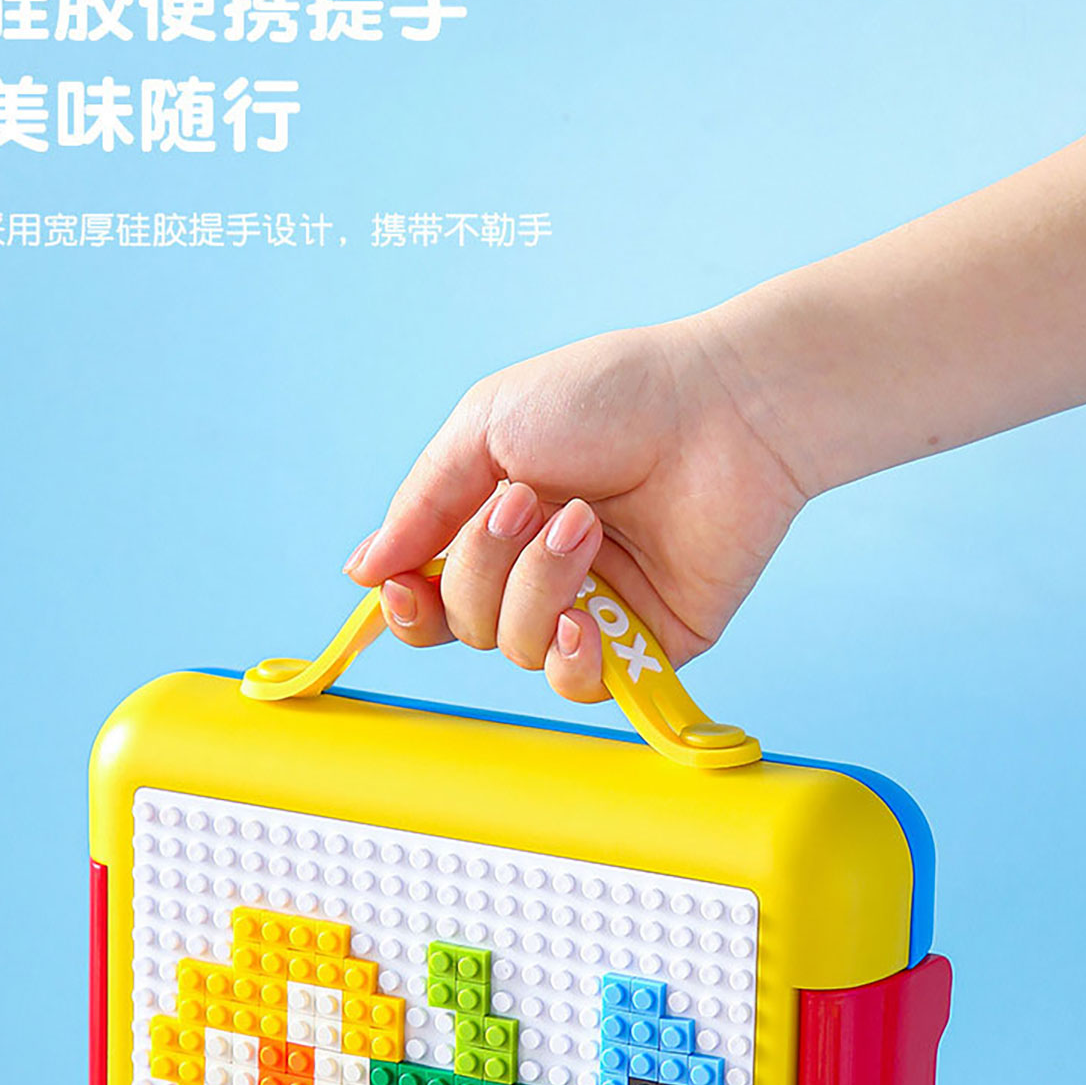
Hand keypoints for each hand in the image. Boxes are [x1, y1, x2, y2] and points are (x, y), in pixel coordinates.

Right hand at [343, 318, 810, 701]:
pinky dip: (573, 657)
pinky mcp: (647, 644)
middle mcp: (537, 575)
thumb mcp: (488, 426)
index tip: (401, 584)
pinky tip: (590, 614)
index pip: (425, 598)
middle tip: (530, 504)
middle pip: (462, 624)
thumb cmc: (612, 397)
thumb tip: (361, 573)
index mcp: (493, 525)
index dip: (404, 605)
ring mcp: (592, 612)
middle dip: (483, 567)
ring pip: (518, 650)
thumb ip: (421, 503)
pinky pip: (582, 687)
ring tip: (585, 525)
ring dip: (538, 587)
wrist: (723, 410)